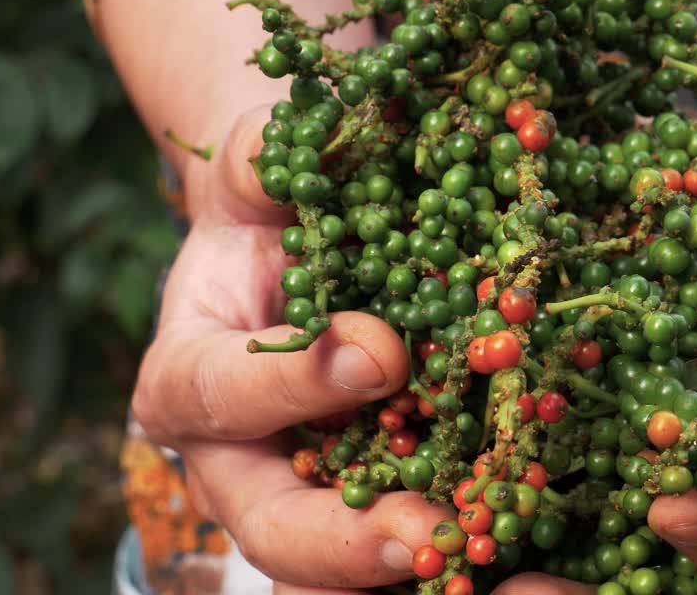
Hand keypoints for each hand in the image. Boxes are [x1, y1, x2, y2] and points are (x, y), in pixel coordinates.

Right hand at [131, 108, 451, 590]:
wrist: (299, 242)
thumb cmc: (270, 204)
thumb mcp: (260, 170)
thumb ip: (266, 159)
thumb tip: (310, 144)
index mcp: (188, 374)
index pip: (216, 393)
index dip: (288, 382)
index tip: (380, 353)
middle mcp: (237, 454)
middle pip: (268, 521)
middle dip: (343, 540)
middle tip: (427, 535)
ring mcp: (305, 486)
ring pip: (333, 559)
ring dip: (401, 567)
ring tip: (475, 554)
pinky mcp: (371, 491)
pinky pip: (400, 536)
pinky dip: (450, 543)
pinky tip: (508, 537)